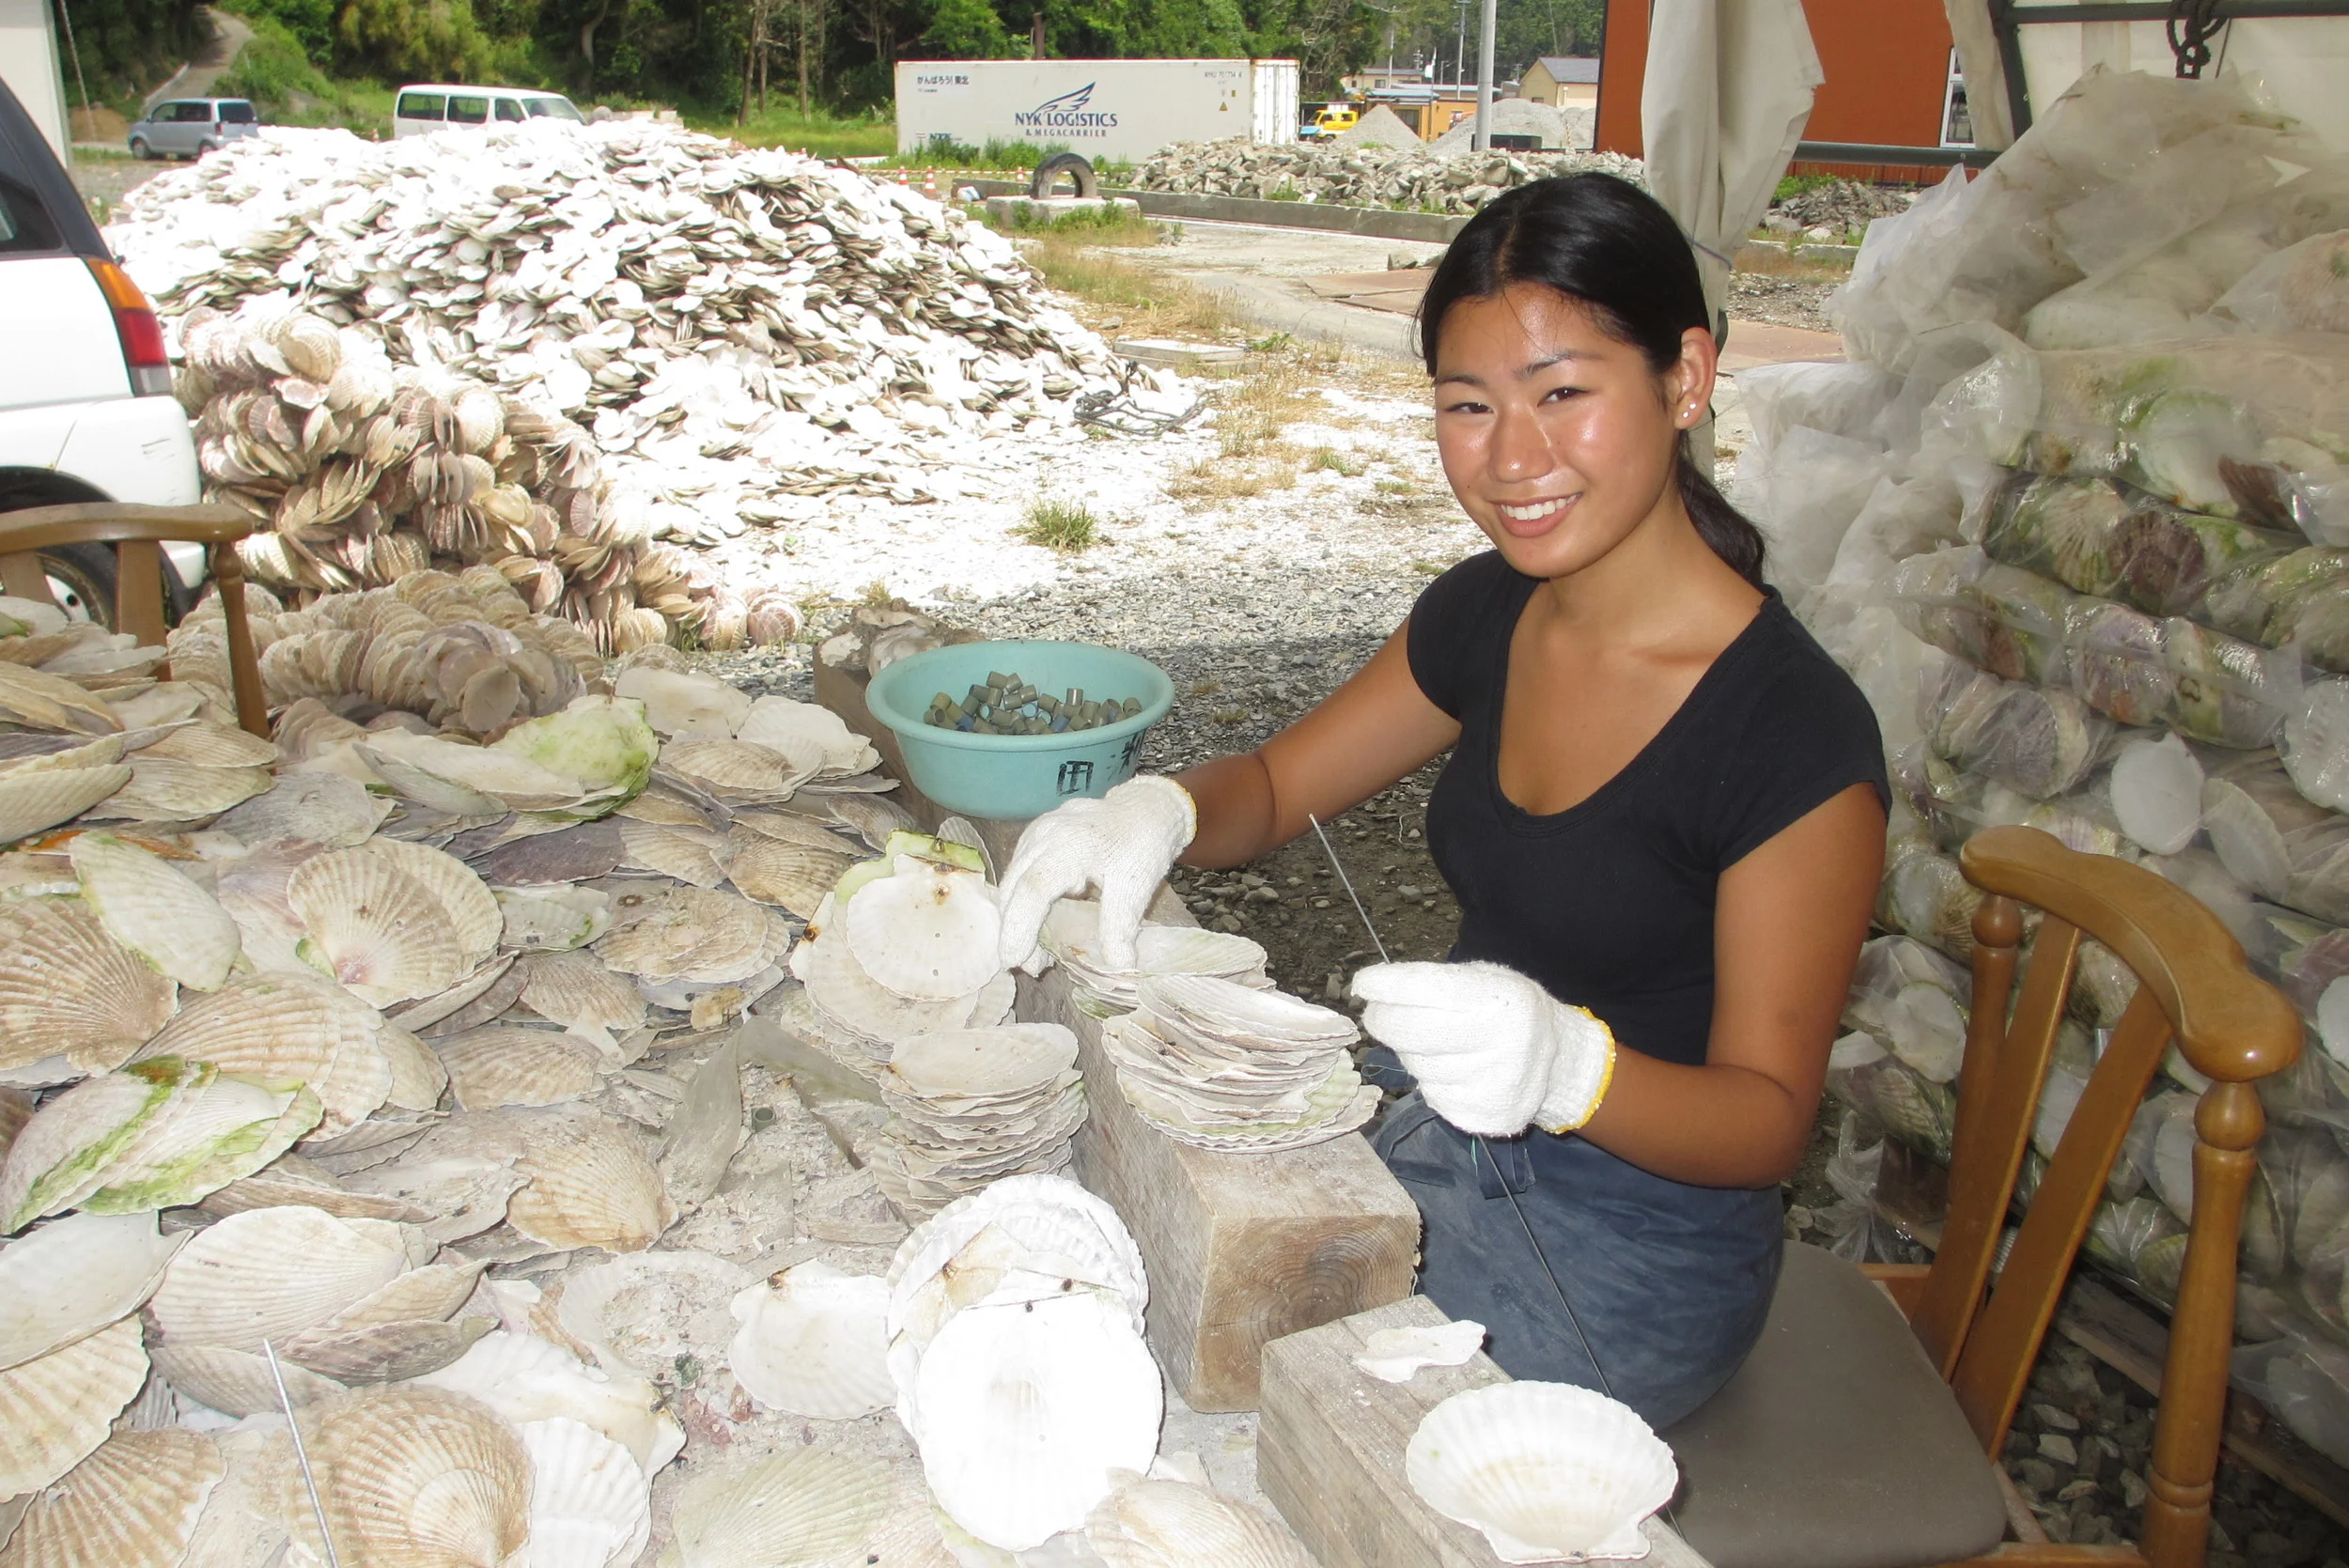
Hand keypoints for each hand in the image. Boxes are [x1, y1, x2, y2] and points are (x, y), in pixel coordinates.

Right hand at [995, 776, 1196, 970]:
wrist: (1145, 807)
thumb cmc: (1142, 844)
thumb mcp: (1136, 886)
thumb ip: (1120, 926)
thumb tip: (1118, 968)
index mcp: (1071, 846)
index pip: (1033, 889)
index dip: (1019, 927)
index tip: (1015, 961)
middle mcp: (1045, 835)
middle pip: (1015, 888)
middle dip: (1016, 931)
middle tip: (1032, 968)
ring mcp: (1036, 833)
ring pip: (1013, 881)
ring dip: (1017, 919)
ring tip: (1037, 954)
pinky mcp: (1035, 837)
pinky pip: (1019, 872)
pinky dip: (1023, 901)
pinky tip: (1040, 924)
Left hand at [1349, 960, 1616, 1137]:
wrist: (1558, 1062)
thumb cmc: (1508, 1011)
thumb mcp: (1486, 980)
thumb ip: (1436, 983)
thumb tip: (1375, 993)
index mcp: (1499, 998)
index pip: (1425, 987)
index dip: (1385, 985)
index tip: (1363, 984)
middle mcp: (1500, 1042)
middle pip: (1408, 1031)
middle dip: (1382, 1020)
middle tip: (1378, 1014)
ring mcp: (1493, 1085)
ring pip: (1416, 1067)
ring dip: (1413, 1053)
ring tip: (1439, 1044)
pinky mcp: (1485, 1117)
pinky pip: (1432, 1096)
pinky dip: (1433, 1081)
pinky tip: (1456, 1072)